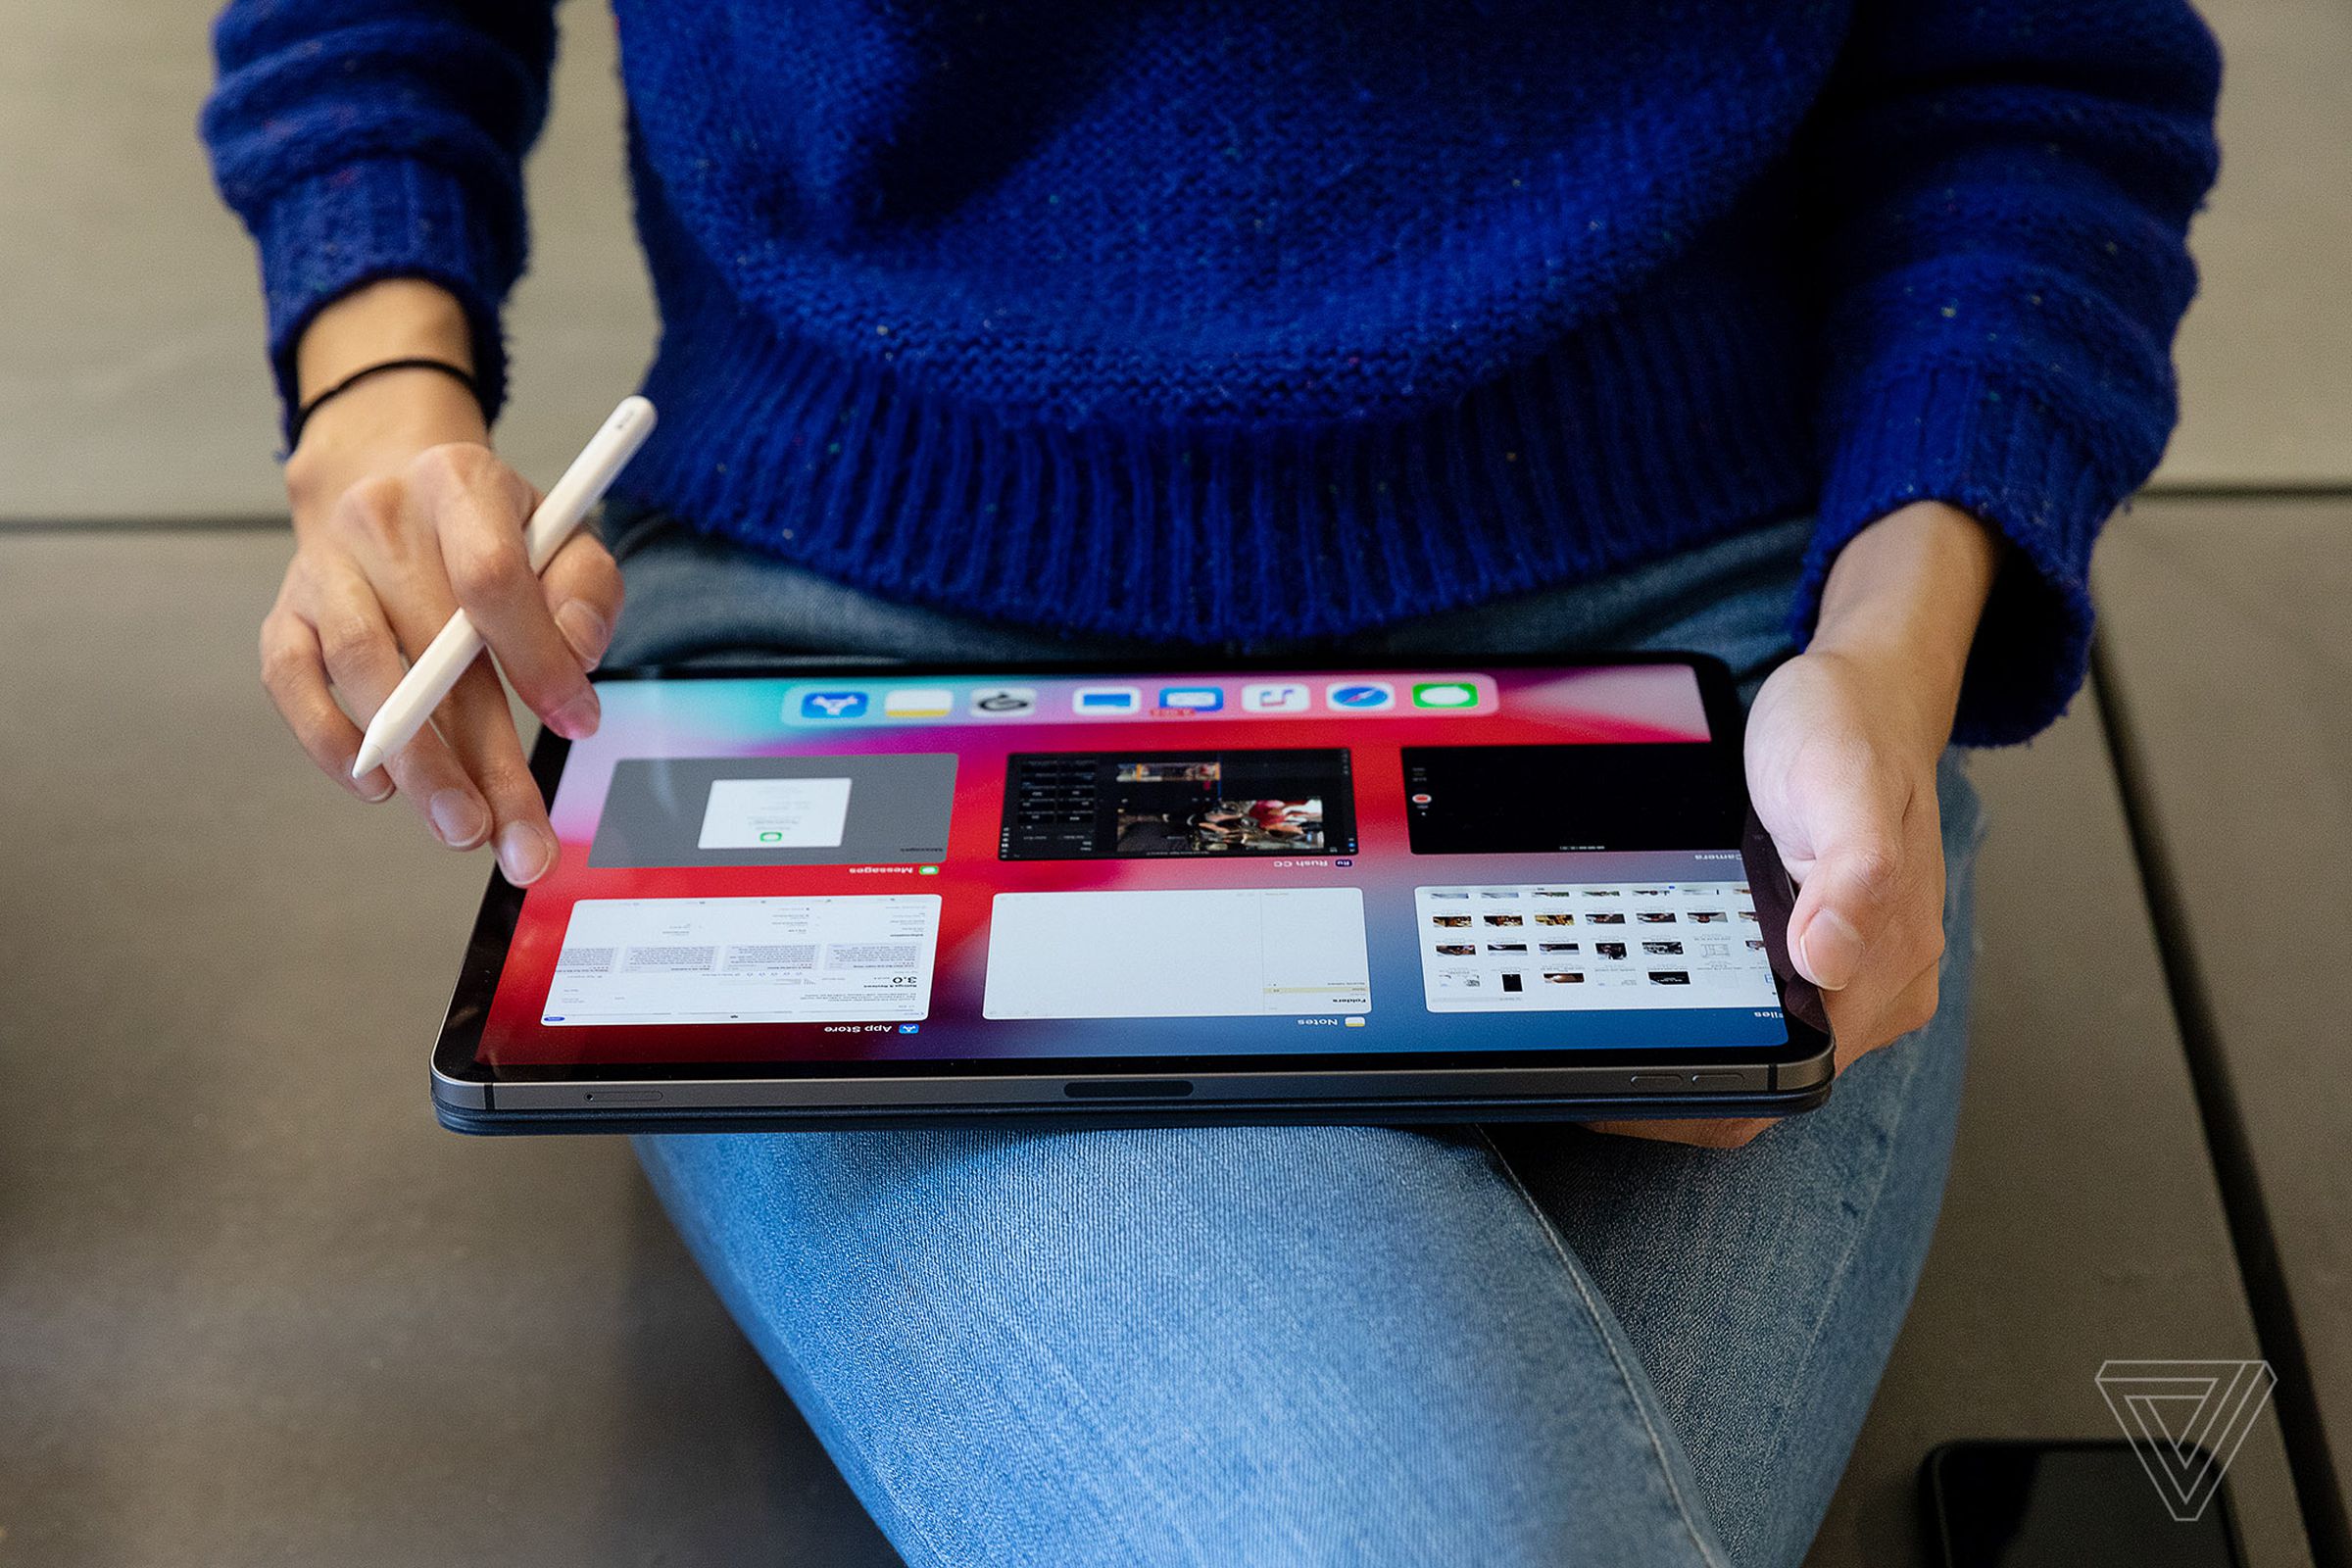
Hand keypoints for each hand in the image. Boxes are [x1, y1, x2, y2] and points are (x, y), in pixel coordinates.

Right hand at [258, 285, 621, 883]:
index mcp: (459, 484)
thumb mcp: (563, 538)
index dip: (537, 659)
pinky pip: (290, 682)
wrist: (393, 485)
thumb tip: (577, 653)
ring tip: (462, 828)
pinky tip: (380, 787)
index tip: (577, 724)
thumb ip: (586, 591)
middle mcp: (380, 517)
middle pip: (431, 646)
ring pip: (362, 672)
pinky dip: (329, 742)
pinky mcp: (284, 611)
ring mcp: (322, 565)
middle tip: (520, 837)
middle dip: (484, 758)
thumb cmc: (495, 532)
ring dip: (416, 765)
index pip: (491, 577)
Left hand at [1594, 501, 1999, 1148]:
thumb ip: (1852, 873)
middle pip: (1765, 1078)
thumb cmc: (1853, 734)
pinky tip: (1636, 989)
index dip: (1700, 1100)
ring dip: (1680, 1048)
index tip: (1612, 1089)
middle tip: (1577, 1061)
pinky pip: (1750, 1001)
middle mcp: (1873, 986)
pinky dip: (1694, 1007)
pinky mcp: (1809, 947)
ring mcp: (1842, 971)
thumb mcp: (1844, 784)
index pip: (1788, 1079)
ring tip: (1593, 1030)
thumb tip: (1828, 958)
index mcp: (1889, 968)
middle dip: (1675, 1085)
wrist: (1864, 694)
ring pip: (1754, 1044)